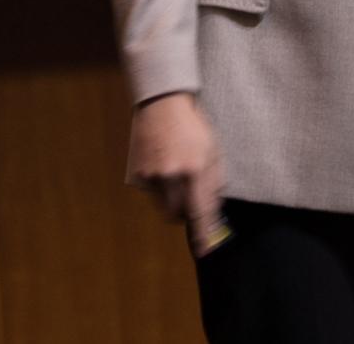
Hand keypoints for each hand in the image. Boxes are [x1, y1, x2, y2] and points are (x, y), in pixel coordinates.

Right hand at [124, 92, 228, 258]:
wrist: (163, 103)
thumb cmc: (194, 126)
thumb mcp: (213, 152)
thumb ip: (214, 184)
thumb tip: (213, 212)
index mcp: (194, 170)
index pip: (199, 211)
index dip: (202, 234)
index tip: (204, 250)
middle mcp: (172, 175)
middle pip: (177, 215)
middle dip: (184, 215)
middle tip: (191, 204)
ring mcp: (153, 173)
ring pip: (163, 205)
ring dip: (172, 201)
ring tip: (178, 179)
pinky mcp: (139, 171)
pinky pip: (153, 192)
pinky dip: (161, 187)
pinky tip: (165, 167)